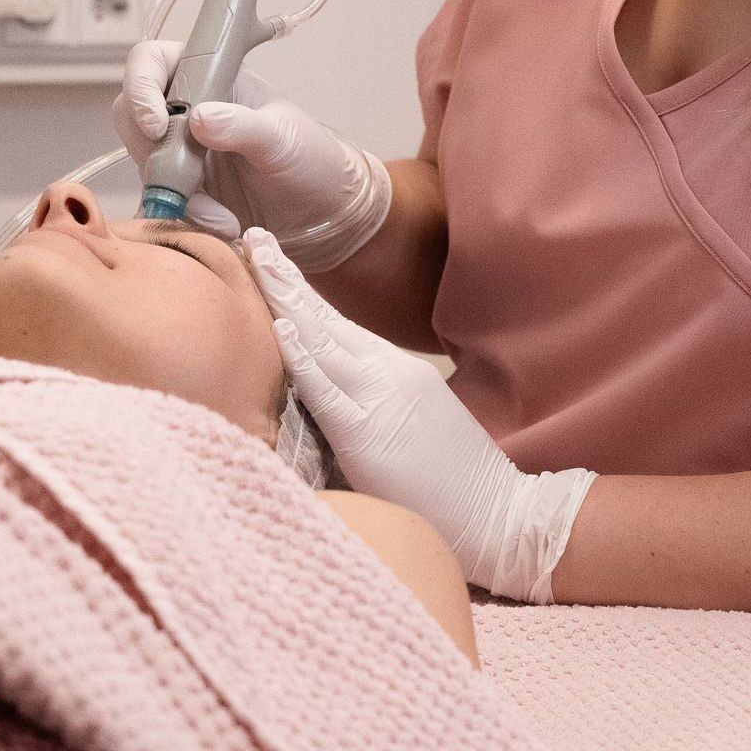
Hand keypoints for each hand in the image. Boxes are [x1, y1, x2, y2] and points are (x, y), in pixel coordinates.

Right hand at [113, 42, 391, 271]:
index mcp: (211, 76)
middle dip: (154, 152)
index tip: (158, 124)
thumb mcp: (282, 138)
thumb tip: (198, 117)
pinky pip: (162, 200)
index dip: (141, 86)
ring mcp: (181, 151)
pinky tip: (223, 226)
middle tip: (186, 181)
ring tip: (223, 217)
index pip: (152, 61)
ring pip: (145, 163)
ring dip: (176, 193)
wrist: (324, 212)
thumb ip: (242, 125)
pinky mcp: (183, 190)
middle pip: (132, 115)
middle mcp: (187, 108)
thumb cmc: (311, 158)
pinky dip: (186, 215)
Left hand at [243, 228, 596, 602]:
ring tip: (256, 261)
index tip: (271, 256)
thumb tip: (327, 394)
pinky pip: (326, 391)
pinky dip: (303, 356)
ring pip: (321, 339)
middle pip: (324, 316)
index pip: (335, 321)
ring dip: (284, 299)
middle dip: (284, 277)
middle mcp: (387, 371)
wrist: (498, 513)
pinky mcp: (368, 434)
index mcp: (394, 368)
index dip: (300, 289)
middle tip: (252, 238)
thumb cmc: (452, 481)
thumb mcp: (411, 421)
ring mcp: (379, 398)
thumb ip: (371, 400)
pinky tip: (282, 327)